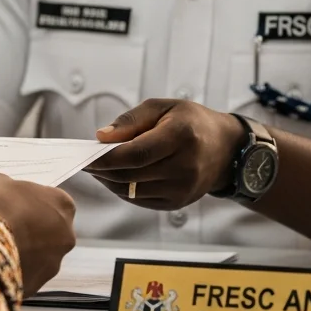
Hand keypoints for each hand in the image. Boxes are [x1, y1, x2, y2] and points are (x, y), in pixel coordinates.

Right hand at [0, 174, 76, 296]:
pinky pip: (25, 275)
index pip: (52, 201)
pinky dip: (13, 270)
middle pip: (50, 230)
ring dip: (23, 252)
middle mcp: (66, 235)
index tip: (13, 204)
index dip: (31, 202)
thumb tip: (5, 194)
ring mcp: (54, 264)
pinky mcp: (37, 286)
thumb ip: (8, 188)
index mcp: (62, 204)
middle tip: (5, 226)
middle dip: (31, 229)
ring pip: (39, 256)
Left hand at [88, 99, 245, 209]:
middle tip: (84, 161)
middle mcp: (185, 167)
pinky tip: (115, 177)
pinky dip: (122, 189)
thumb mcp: (162, 107)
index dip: (107, 157)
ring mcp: (183, 189)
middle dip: (102, 170)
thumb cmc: (190, 122)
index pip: (136, 154)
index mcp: (181, 137)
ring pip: (132, 191)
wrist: (226, 149)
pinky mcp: (178, 203)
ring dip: (109, 181)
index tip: (85, 154)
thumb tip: (101, 137)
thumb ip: (130, 120)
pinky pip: (140, 200)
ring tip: (97, 168)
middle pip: (131, 175)